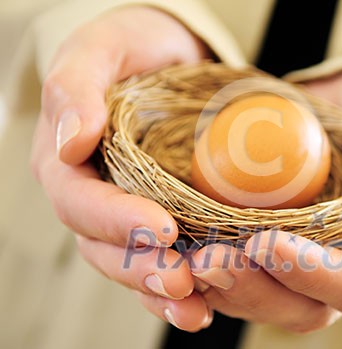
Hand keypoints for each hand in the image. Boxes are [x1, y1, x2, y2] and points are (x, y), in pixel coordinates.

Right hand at [32, 6, 212, 330]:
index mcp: (66, 161)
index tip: (161, 228)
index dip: (114, 220)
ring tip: (196, 306)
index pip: (80, 201)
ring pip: (130, 265)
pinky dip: (179, 289)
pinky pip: (160, 261)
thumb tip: (71, 140)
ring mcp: (124, 214)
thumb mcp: (102, 48)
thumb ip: (75, 86)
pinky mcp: (157, 220)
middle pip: (103, 247)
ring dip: (161, 291)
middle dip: (141, 268)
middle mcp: (92, 196)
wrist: (167, 55)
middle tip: (182, 281)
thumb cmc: (132, 47)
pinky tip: (204, 306)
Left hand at [189, 65, 341, 331]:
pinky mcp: (275, 245)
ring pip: (265, 300)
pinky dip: (211, 271)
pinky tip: (181, 250)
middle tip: (208, 258)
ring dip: (224, 286)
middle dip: (254, 288)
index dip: (313, 274)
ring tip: (186, 257)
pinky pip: (243, 273)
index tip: (268, 242)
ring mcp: (308, 263)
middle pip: (302, 308)